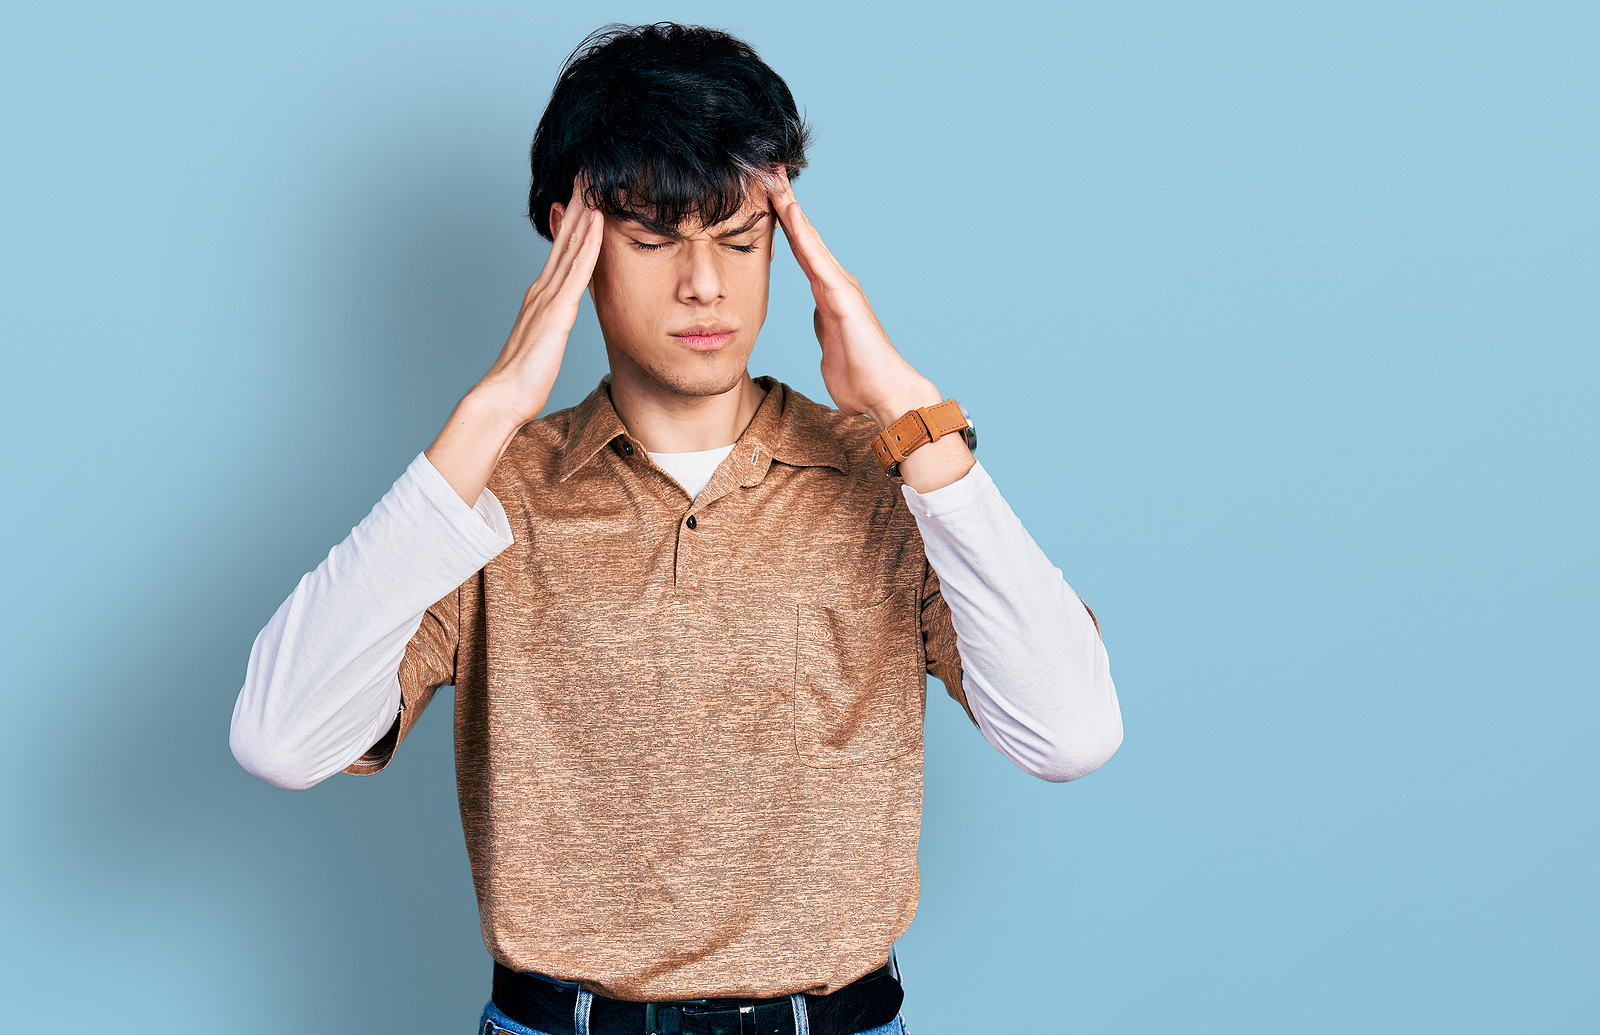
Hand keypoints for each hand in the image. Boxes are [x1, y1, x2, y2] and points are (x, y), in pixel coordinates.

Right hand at [470, 176, 603, 426]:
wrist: (503, 397)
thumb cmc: (522, 379)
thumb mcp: (544, 342)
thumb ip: (552, 324)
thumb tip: (562, 318)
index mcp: (542, 296)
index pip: (562, 250)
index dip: (573, 220)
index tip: (584, 193)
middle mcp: (542, 289)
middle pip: (565, 237)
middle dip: (577, 202)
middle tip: (588, 171)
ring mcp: (548, 297)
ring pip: (571, 245)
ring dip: (584, 211)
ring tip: (594, 181)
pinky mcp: (557, 311)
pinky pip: (577, 270)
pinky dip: (588, 242)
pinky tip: (598, 221)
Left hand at [767, 171, 940, 427]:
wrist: (884, 392)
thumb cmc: (860, 377)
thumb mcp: (831, 347)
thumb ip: (825, 329)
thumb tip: (820, 320)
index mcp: (829, 294)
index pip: (801, 252)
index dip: (785, 225)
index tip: (767, 199)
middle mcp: (836, 283)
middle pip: (805, 237)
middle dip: (786, 205)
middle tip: (767, 172)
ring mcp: (840, 286)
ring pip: (809, 240)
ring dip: (791, 209)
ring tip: (774, 180)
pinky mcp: (842, 296)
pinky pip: (816, 259)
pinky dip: (802, 234)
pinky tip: (790, 212)